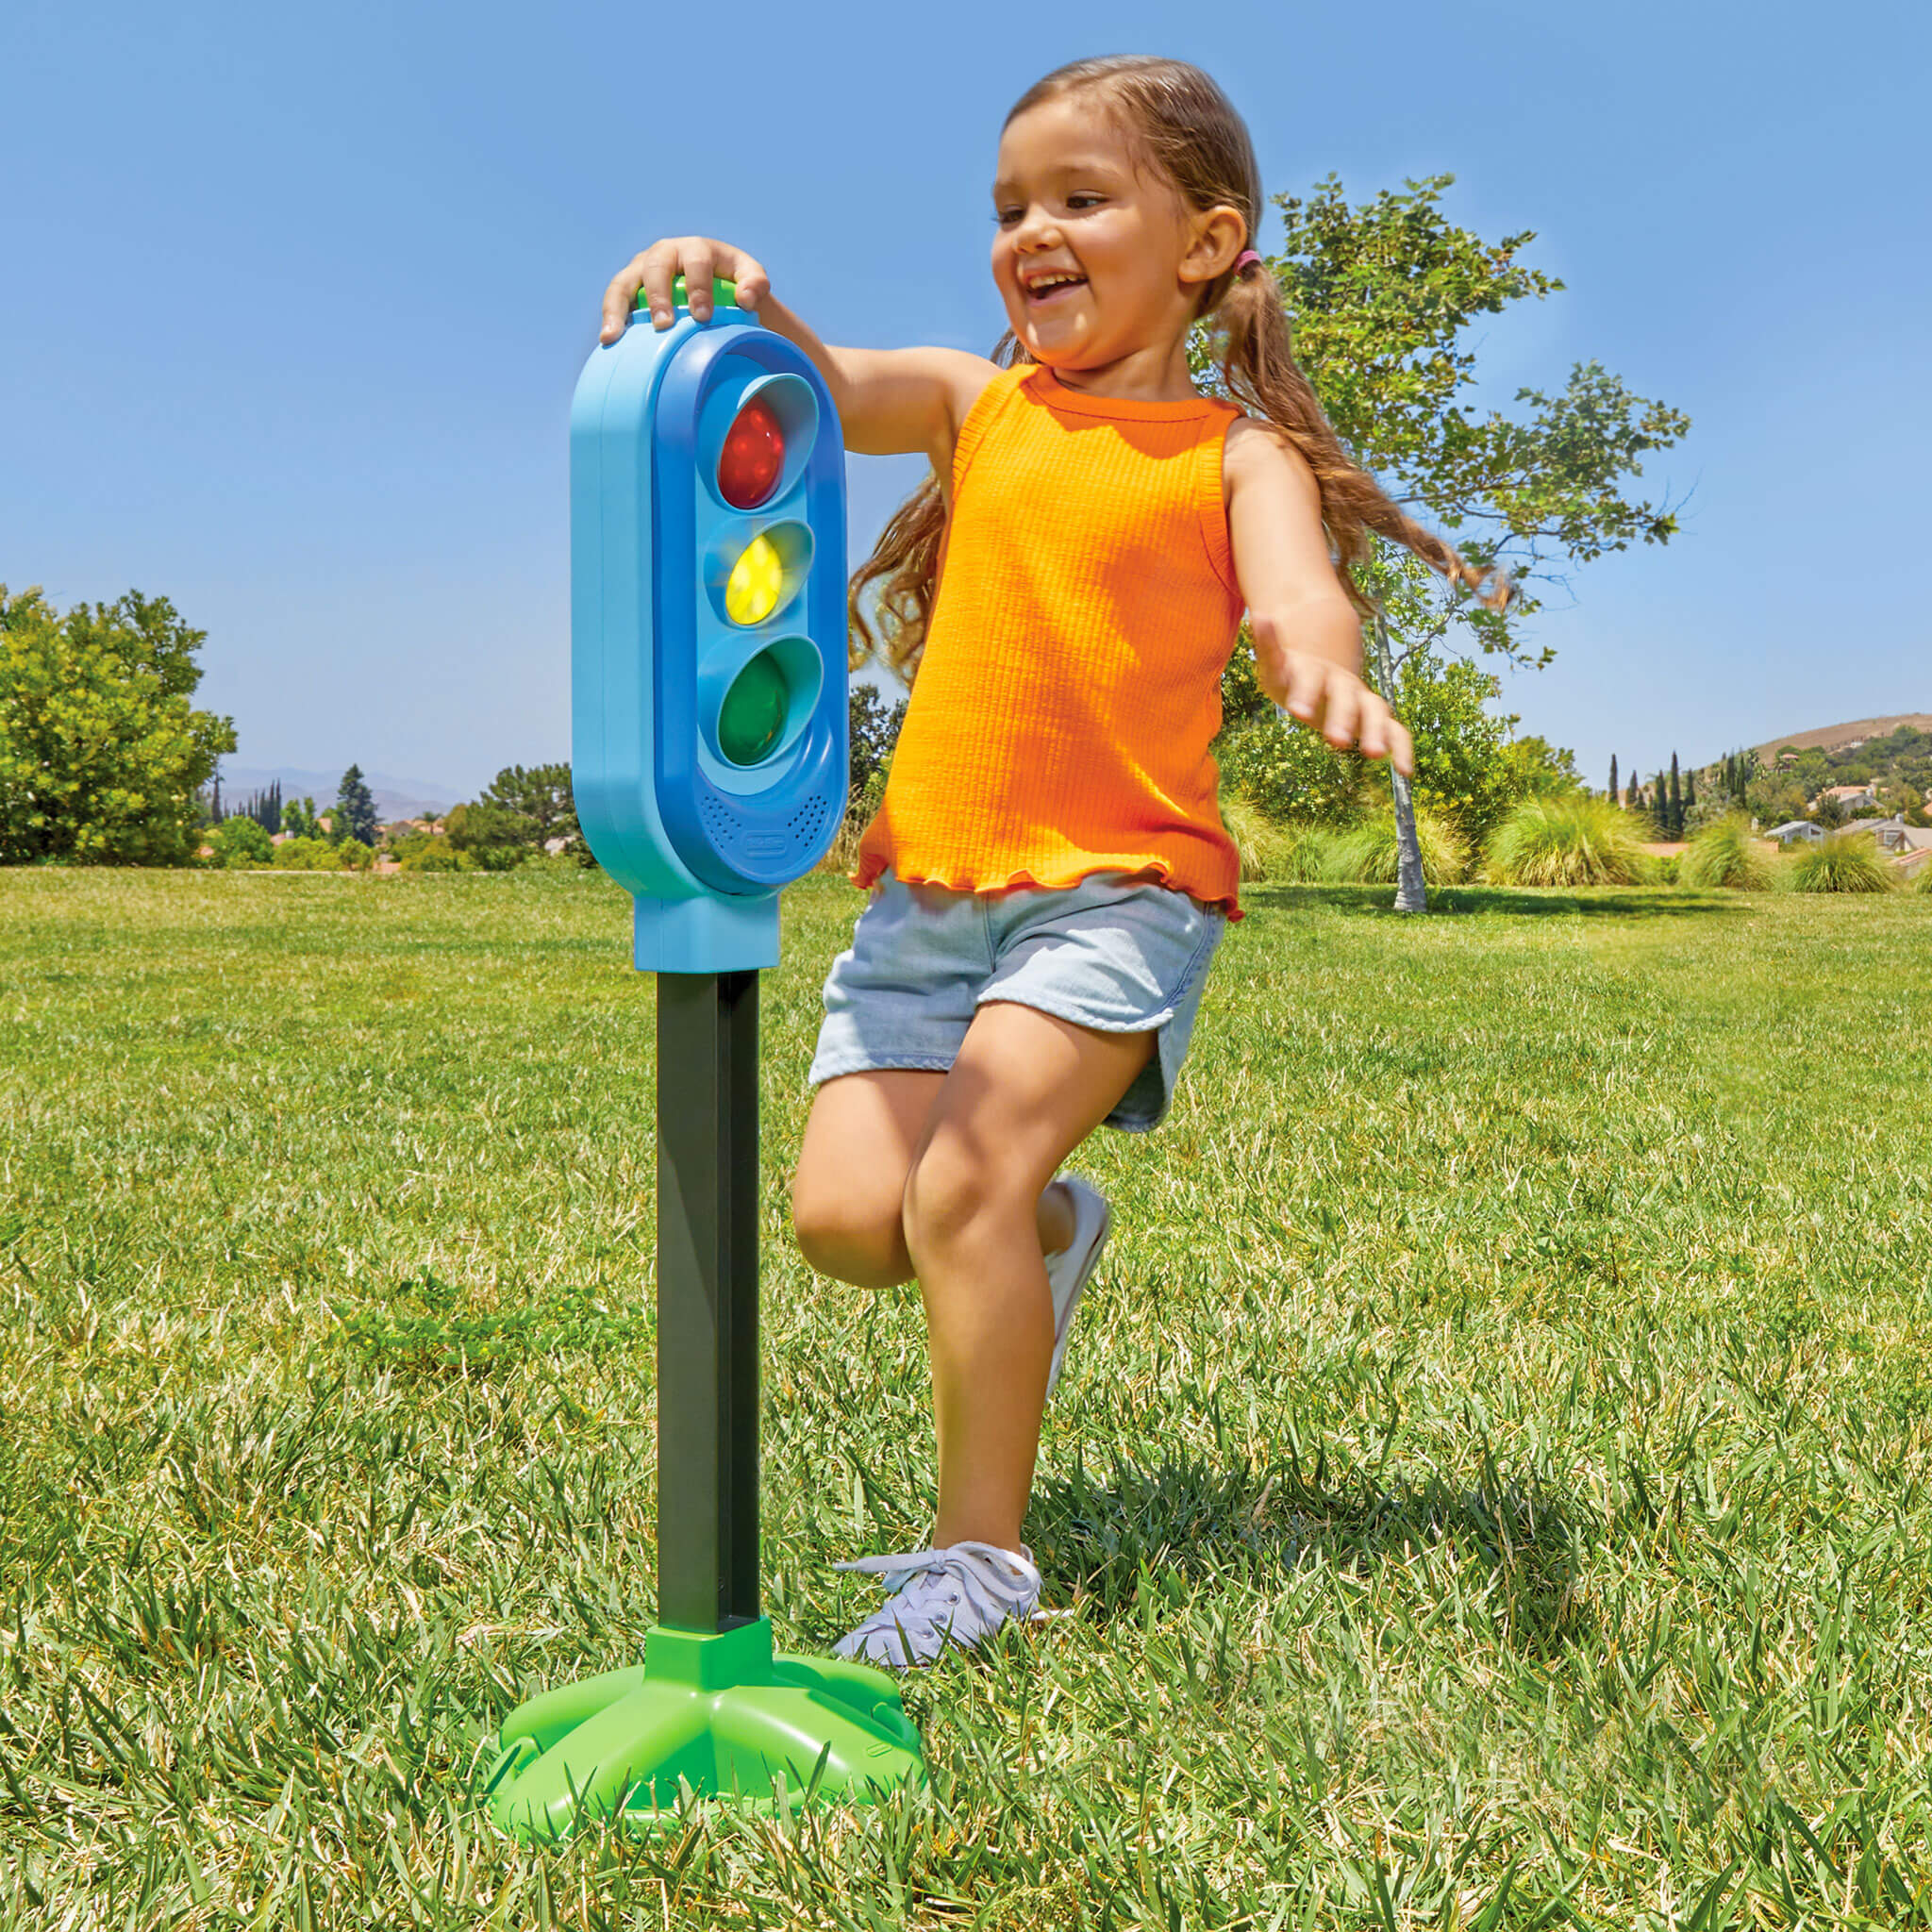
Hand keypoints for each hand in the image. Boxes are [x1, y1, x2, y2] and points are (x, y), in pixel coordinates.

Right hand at [600, 237, 771, 342]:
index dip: (698, 287)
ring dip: (618, 308)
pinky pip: (614, 300)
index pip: (696, 262)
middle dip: (658, 295)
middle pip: (656, 267)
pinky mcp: (628, 288)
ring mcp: (642, 269)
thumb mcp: (751, 279)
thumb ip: (756, 284)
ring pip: (624, 282)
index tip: (702, 315)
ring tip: (615, 335)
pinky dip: (610, 318)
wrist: (714, 287)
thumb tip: (745, 299)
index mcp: (697, 249)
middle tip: (665, 325)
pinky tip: (608, 340)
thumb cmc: (733, 285)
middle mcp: (665, 253)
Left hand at [1278, 650, 1413, 777]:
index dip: (1306, 693)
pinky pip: (1395, 730)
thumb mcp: (1276, 663)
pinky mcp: (1374, 717)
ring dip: (1376, 732)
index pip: (1311, 679)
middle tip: (1336, 741)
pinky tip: (1405, 772)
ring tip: (1374, 754)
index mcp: (1316, 670)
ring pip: (1375, 711)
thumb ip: (1269, 646)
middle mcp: (1343, 683)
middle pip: (1346, 697)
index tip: (1297, 712)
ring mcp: (1362, 698)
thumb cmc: (1291, 673)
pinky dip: (1402, 747)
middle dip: (1342, 717)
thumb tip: (1261, 616)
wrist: (1318, 673)